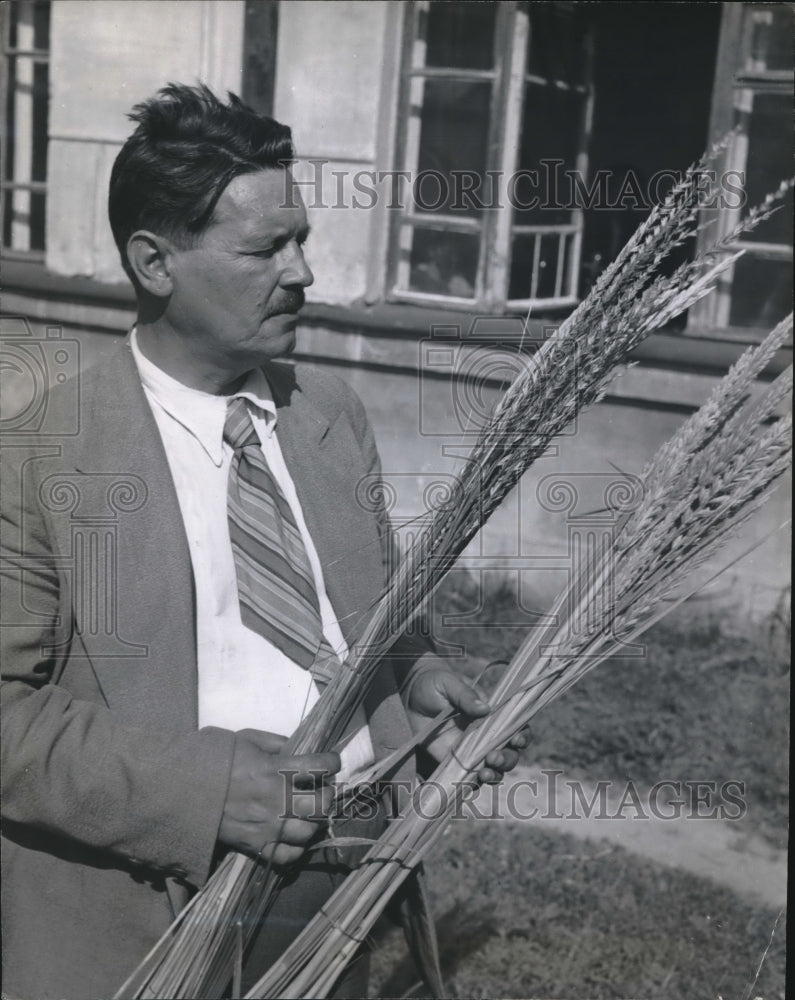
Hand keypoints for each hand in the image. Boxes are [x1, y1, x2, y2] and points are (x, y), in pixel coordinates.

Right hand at [218, 729, 340, 866]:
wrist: (181, 789)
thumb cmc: (214, 759)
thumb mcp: (246, 738)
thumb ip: (276, 742)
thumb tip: (297, 747)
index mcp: (275, 769)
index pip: (320, 766)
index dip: (332, 762)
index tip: (332, 762)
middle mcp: (276, 799)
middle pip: (322, 804)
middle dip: (329, 794)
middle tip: (323, 789)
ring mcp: (267, 826)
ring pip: (310, 831)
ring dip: (315, 821)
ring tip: (309, 813)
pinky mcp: (255, 846)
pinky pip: (288, 856)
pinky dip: (297, 849)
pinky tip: (295, 837)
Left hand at [405, 667, 526, 783]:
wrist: (408, 696)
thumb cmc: (434, 684)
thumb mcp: (449, 684)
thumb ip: (465, 695)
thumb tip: (485, 708)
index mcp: (491, 715)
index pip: (515, 728)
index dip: (521, 736)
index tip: (516, 740)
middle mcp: (485, 736)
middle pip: (509, 754)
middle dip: (507, 760)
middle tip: (493, 757)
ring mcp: (470, 751)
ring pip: (493, 770)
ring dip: (494, 775)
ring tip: (483, 774)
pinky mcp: (453, 762)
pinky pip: (468, 779)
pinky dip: (472, 785)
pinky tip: (468, 783)